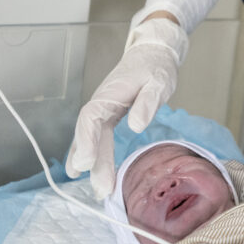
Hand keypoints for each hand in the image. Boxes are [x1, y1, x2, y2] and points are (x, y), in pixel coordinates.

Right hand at [65, 17, 187, 198]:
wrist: (153, 53)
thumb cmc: (156, 66)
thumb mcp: (158, 81)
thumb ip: (147, 102)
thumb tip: (136, 125)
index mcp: (109, 94)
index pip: (91, 118)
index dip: (86, 141)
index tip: (85, 164)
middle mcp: (100, 103)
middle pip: (90, 135)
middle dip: (93, 162)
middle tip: (101, 189)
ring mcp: (102, 110)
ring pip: (91, 139)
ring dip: (92, 164)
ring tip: (98, 190)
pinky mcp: (108, 116)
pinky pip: (97, 137)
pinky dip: (92, 154)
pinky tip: (87, 172)